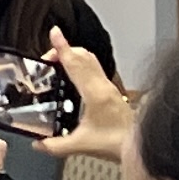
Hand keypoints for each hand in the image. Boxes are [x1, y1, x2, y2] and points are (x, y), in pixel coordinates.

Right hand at [35, 31, 134, 160]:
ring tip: (59, 62)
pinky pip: (95, 69)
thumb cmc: (117, 143)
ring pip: (90, 60)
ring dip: (74, 56)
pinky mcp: (112, 92)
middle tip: (48, 56)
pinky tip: (75, 76)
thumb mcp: (81, 145)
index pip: (75, 63)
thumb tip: (38, 144)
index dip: (62, 47)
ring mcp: (109, 87)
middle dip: (64, 50)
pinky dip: (81, 65)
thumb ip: (56, 146)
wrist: (140, 146)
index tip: (54, 33)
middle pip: (83, 56)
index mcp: (95, 94)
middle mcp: (103, 86)